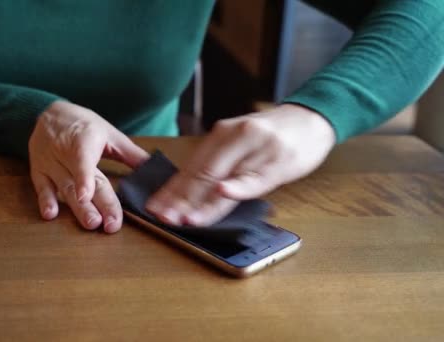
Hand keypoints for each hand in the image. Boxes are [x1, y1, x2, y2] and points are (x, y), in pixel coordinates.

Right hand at [29, 101, 148, 232]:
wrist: (49, 113)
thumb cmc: (83, 124)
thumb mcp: (110, 134)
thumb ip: (132, 154)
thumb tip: (155, 169)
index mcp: (83, 141)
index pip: (83, 162)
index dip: (85, 179)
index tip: (88, 195)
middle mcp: (64, 152)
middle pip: (79, 182)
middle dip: (93, 205)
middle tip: (106, 224)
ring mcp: (50, 163)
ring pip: (63, 188)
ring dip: (76, 209)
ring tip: (90, 223)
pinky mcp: (39, 171)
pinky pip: (41, 187)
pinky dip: (45, 201)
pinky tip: (50, 215)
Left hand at [146, 104, 335, 225]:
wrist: (311, 118)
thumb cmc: (271, 135)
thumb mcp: (239, 143)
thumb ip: (217, 163)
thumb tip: (186, 192)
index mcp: (221, 135)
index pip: (190, 168)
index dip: (171, 190)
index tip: (153, 207)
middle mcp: (234, 139)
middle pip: (201, 174)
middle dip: (179, 200)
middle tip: (161, 218)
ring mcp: (256, 150)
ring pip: (224, 179)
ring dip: (202, 202)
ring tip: (183, 218)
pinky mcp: (278, 161)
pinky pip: (255, 178)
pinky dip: (239, 186)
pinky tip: (224, 193)